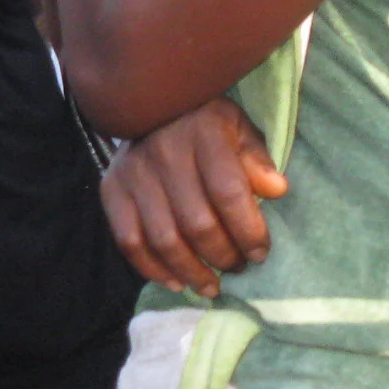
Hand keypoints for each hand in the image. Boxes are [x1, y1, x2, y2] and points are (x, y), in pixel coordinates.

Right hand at [101, 97, 286, 297]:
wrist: (146, 102)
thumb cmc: (204, 124)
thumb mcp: (238, 129)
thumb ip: (257, 159)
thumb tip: (277, 190)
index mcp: (203, 135)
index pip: (228, 193)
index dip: (248, 231)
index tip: (260, 253)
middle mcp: (164, 153)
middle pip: (197, 223)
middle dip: (223, 256)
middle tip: (237, 268)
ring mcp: (133, 173)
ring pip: (164, 239)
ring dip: (191, 272)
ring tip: (211, 286)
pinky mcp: (112, 189)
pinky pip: (129, 240)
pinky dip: (152, 269)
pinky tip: (175, 281)